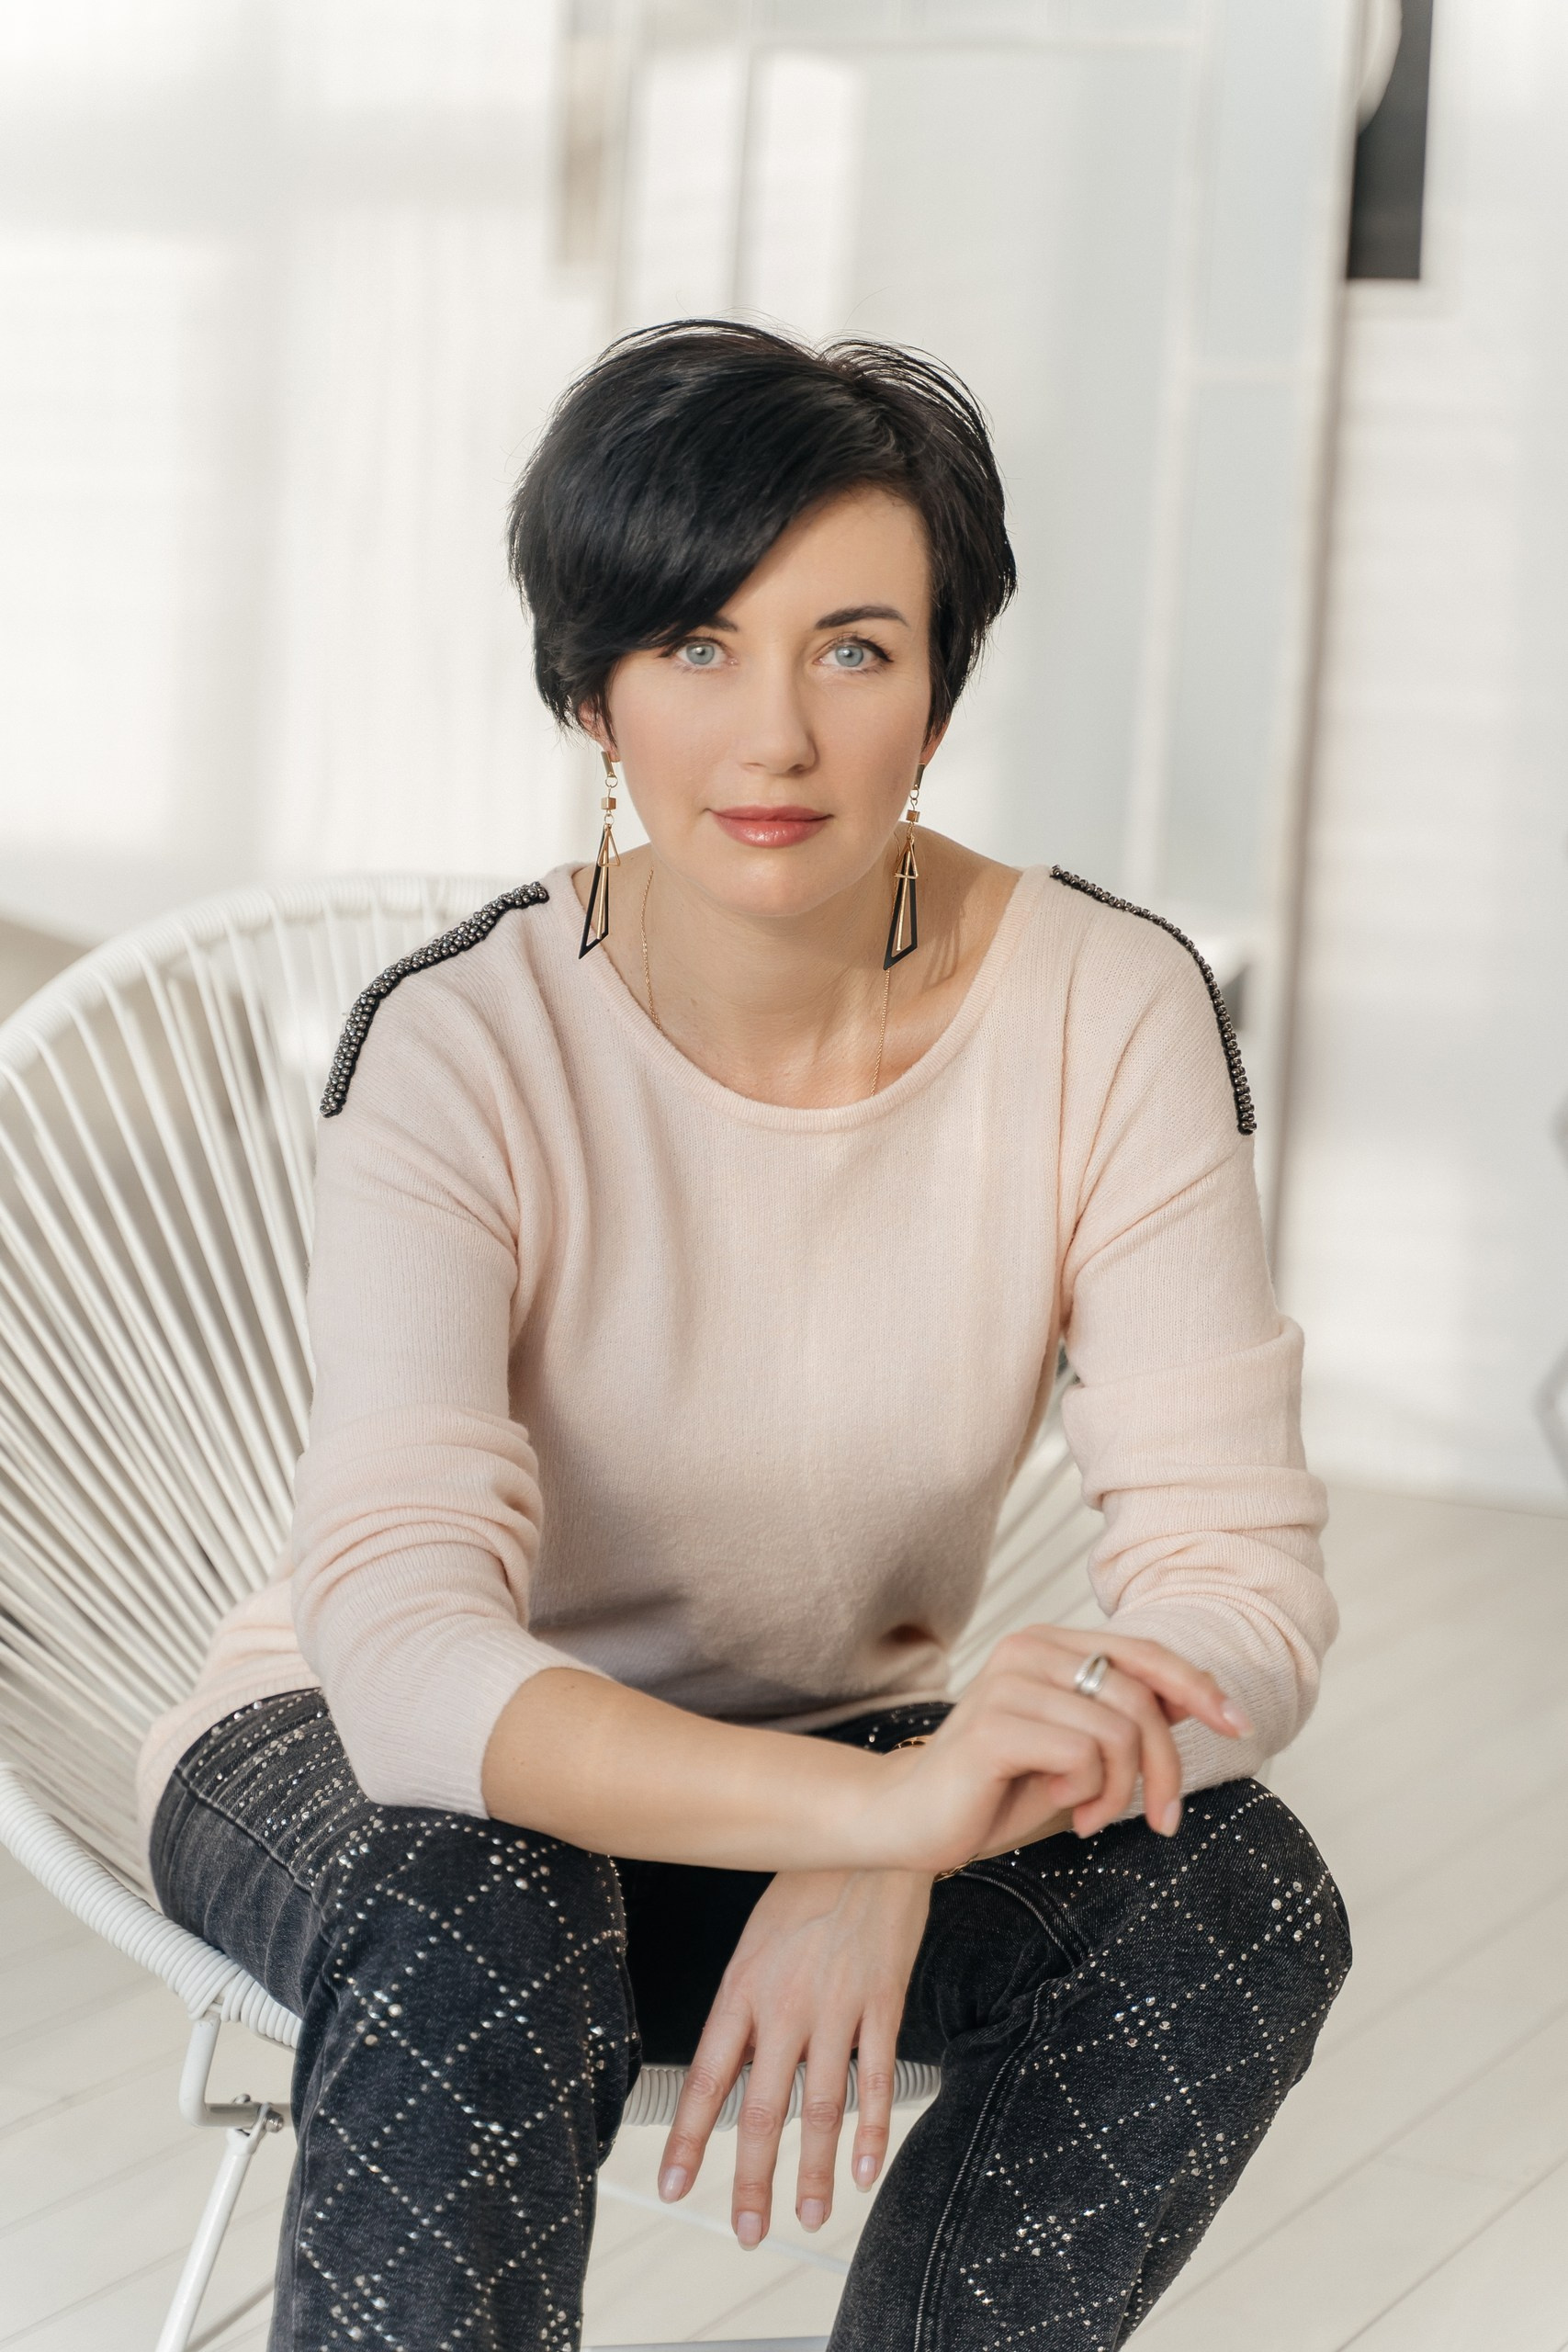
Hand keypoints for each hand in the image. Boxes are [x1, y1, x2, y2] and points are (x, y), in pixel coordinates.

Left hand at [655, 1866, 931, 2247]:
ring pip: (821, 2105)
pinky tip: (867, 2170)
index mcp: (741, 1989)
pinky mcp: (884, 2001)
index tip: (672, 2189)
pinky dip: (872, 2130)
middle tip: (748, 2233)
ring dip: (815, 2170)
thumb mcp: (754, 1943)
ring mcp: (837, 2005)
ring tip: (810, 2218)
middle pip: (762, 2108)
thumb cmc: (803, 1888)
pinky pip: (877, 2077)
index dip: (687, 2139)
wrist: (866, 1838)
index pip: (705, 2078)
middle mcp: (784, 2003)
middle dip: (752, 2179)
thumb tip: (730, 2079)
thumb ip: (745, 2012)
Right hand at [864, 1626, 1252, 1874]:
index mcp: (1050, 1646)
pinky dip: (1087, 1794)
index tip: (1238, 1725)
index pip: (1144, 1653)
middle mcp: (1029, 1650)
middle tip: (1159, 1820)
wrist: (910, 1820)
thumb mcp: (1077, 1752)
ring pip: (1118, 1730)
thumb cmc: (996, 1788)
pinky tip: (1061, 1809)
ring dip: (1120, 1791)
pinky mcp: (995, 1726)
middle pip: (1142, 1697)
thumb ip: (1125, 1718)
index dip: (1199, 1686)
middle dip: (1165, 1768)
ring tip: (1091, 1818)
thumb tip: (1196, 1697)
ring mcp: (1009, 1683)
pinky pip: (1082, 1754)